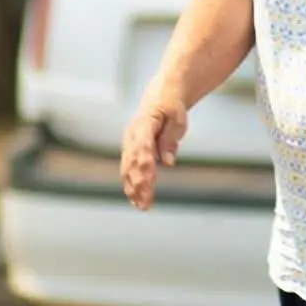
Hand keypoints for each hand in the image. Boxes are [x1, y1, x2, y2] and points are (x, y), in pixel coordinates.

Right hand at [122, 95, 189, 209]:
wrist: (159, 99)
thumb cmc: (171, 109)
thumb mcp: (177, 119)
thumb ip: (170, 140)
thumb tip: (167, 162)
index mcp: (144, 123)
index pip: (143, 146)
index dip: (145, 165)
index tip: (150, 182)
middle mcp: (131, 135)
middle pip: (133, 161)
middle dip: (139, 183)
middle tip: (146, 203)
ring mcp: (128, 144)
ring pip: (127, 169)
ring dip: (133, 188)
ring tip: (142, 206)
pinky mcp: (129, 152)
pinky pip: (127, 170)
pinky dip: (131, 185)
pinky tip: (136, 201)